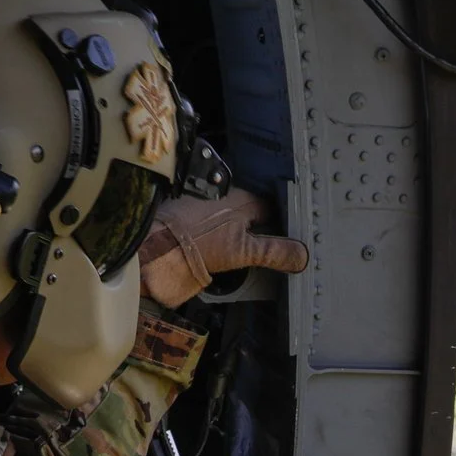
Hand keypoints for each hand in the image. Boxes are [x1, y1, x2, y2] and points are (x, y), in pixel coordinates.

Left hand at [137, 188, 308, 308]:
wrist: (153, 249)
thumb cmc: (196, 244)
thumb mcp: (243, 252)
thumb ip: (273, 252)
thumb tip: (302, 256)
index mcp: (242, 200)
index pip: (272, 208)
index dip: (283, 223)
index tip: (290, 238)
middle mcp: (225, 199)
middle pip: (252, 213)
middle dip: (263, 228)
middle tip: (275, 248)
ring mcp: (206, 208)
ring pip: (234, 219)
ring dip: (242, 233)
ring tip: (253, 253)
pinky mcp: (189, 219)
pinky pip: (215, 227)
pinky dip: (223, 238)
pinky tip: (224, 252)